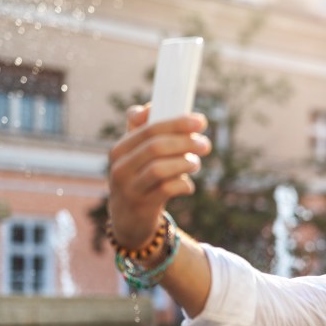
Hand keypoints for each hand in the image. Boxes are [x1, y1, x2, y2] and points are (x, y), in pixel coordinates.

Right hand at [106, 104, 210, 249]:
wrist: (127, 220)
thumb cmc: (137, 179)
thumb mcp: (134, 156)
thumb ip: (140, 130)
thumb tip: (151, 106)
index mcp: (120, 149)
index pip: (148, 128)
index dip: (176, 122)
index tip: (200, 121)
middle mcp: (120, 167)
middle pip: (155, 146)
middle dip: (185, 142)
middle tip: (205, 144)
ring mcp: (129, 188)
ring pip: (160, 169)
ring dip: (184, 164)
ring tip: (195, 163)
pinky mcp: (141, 206)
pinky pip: (167, 190)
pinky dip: (183, 185)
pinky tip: (188, 186)